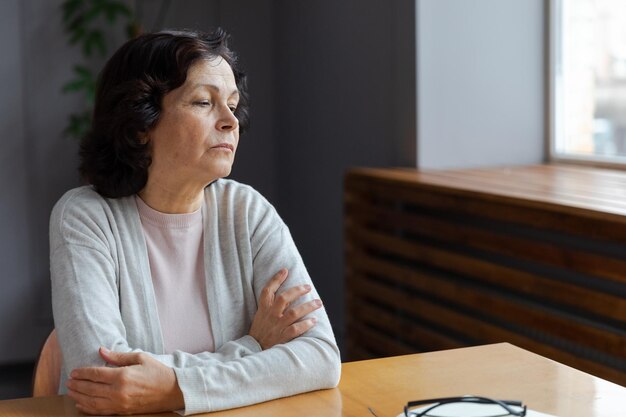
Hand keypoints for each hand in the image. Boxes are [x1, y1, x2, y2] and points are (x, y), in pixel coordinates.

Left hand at [66, 347, 183, 414]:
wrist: (172, 391)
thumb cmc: (157, 372)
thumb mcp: (140, 358)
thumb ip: (118, 356)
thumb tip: (101, 351)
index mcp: (123, 376)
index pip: (96, 374)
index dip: (82, 373)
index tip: (74, 371)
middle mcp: (118, 391)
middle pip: (90, 389)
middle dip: (77, 385)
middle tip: (68, 381)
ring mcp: (120, 403)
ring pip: (92, 402)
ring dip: (79, 397)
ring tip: (71, 392)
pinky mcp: (122, 411)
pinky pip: (100, 412)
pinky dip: (88, 409)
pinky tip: (81, 405)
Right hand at [249, 268, 321, 349]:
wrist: (253, 351)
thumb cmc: (260, 332)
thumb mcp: (260, 316)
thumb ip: (270, 306)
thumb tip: (285, 296)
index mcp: (263, 309)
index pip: (268, 290)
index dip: (276, 279)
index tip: (285, 270)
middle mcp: (271, 315)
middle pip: (284, 298)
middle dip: (298, 290)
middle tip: (308, 287)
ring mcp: (277, 326)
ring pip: (294, 312)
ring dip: (308, 306)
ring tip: (318, 302)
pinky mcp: (282, 337)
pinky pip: (296, 328)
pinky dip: (306, 324)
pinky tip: (314, 320)